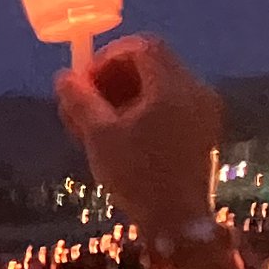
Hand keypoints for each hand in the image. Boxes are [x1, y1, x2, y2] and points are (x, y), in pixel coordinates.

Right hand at [55, 36, 221, 240]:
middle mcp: (195, 91)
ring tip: (99, 124)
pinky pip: (172, 103)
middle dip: (114, 77)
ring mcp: (204, 110)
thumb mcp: (99, 137)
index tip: (84, 82)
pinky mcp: (204, 129)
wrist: (178, 222)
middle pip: (153, 63)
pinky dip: (146, 108)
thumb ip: (80, 101)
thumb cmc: (137, 178)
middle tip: (86, 103)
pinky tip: (124, 136)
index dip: (108, 57)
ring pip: (161, 84)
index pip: (142, 47)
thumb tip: (64, 76)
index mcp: (173, 88)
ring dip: (127, 94)